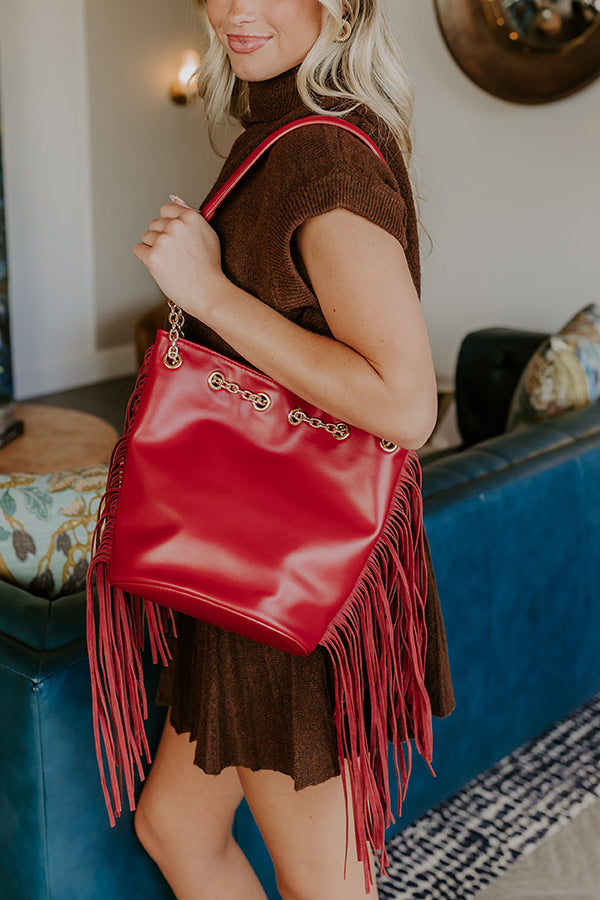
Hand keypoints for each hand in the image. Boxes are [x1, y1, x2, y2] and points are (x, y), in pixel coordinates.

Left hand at [133, 201, 223, 320]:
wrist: (208, 292)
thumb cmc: (209, 268)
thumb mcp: (208, 235)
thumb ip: (191, 216)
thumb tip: (175, 199)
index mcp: (190, 217)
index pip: (166, 210)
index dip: (169, 225)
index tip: (174, 237)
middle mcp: (176, 225)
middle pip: (155, 224)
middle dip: (161, 238)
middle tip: (176, 255)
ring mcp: (163, 240)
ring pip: (146, 237)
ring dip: (154, 249)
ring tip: (171, 263)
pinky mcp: (153, 256)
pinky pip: (139, 249)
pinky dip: (147, 258)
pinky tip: (161, 267)